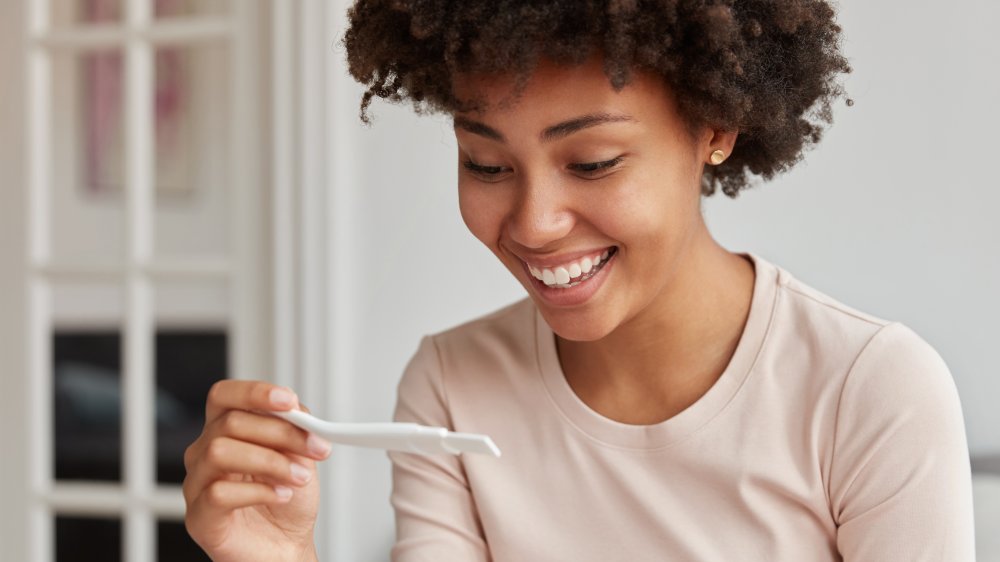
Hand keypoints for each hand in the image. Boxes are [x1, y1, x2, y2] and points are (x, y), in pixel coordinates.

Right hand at [183, 381, 330, 561]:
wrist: (284, 546)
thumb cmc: (285, 500)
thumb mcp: (299, 456)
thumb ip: (296, 429)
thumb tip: (299, 412)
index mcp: (226, 430)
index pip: (225, 396)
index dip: (254, 392)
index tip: (289, 400)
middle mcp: (205, 452)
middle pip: (231, 422)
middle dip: (281, 432)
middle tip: (315, 447)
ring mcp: (197, 484)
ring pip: (220, 451)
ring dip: (270, 461)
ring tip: (299, 477)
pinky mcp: (199, 516)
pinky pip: (219, 493)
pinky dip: (258, 491)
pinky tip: (280, 496)